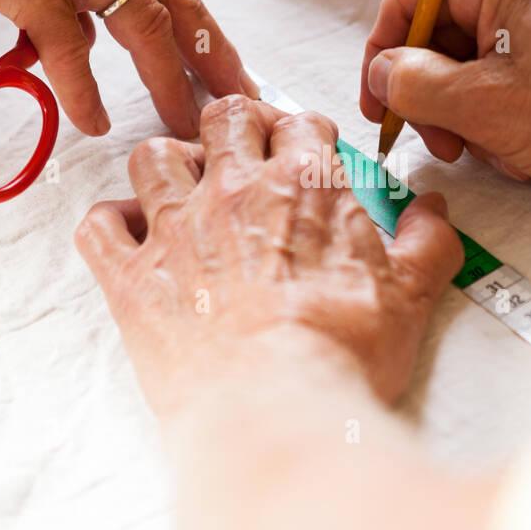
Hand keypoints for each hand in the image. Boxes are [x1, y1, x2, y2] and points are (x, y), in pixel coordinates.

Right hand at [0, 0, 252, 136]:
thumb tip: (85, 27)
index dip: (201, 24)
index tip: (223, 59)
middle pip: (177, 1)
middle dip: (211, 56)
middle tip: (234, 96)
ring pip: (144, 26)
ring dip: (168, 79)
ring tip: (182, 120)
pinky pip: (71, 50)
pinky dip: (85, 93)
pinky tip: (94, 120)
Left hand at [75, 97, 462, 413]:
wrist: (274, 412)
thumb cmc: (342, 357)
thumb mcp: (412, 296)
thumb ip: (428, 241)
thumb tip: (432, 210)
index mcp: (305, 184)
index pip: (300, 122)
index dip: (305, 134)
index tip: (308, 157)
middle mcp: (234, 190)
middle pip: (223, 117)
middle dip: (235, 126)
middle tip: (245, 157)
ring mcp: (176, 230)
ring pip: (153, 157)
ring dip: (168, 166)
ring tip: (185, 191)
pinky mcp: (132, 279)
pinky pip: (98, 227)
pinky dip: (110, 224)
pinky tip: (131, 237)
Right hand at [361, 0, 530, 193]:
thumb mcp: (481, 105)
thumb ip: (413, 84)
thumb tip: (382, 73)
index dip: (382, 56)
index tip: (378, 104)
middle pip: (440, 29)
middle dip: (436, 94)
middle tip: (445, 142)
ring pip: (472, 54)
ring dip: (472, 110)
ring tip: (499, 148)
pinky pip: (507, 62)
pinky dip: (502, 105)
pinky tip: (522, 141)